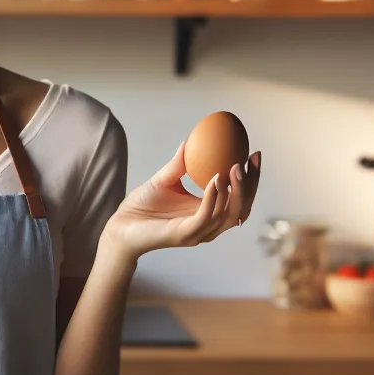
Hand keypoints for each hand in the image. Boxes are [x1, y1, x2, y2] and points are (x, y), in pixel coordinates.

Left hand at [101, 145, 261, 259]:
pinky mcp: (185, 235)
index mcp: (208, 213)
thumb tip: (191, 139)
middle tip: (248, 161)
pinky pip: (205, 216)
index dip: (251, 178)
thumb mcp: (164, 179)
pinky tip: (215, 179)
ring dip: (234, 190)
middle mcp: (208, 225)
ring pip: (228, 214)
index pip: (238, 198)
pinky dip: (213, 197)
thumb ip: (179, 163)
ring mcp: (198, 232)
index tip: (253, 154)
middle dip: (251, 185)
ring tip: (233, 167)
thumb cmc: (142, 205)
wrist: (120, 226)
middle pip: (241, 209)